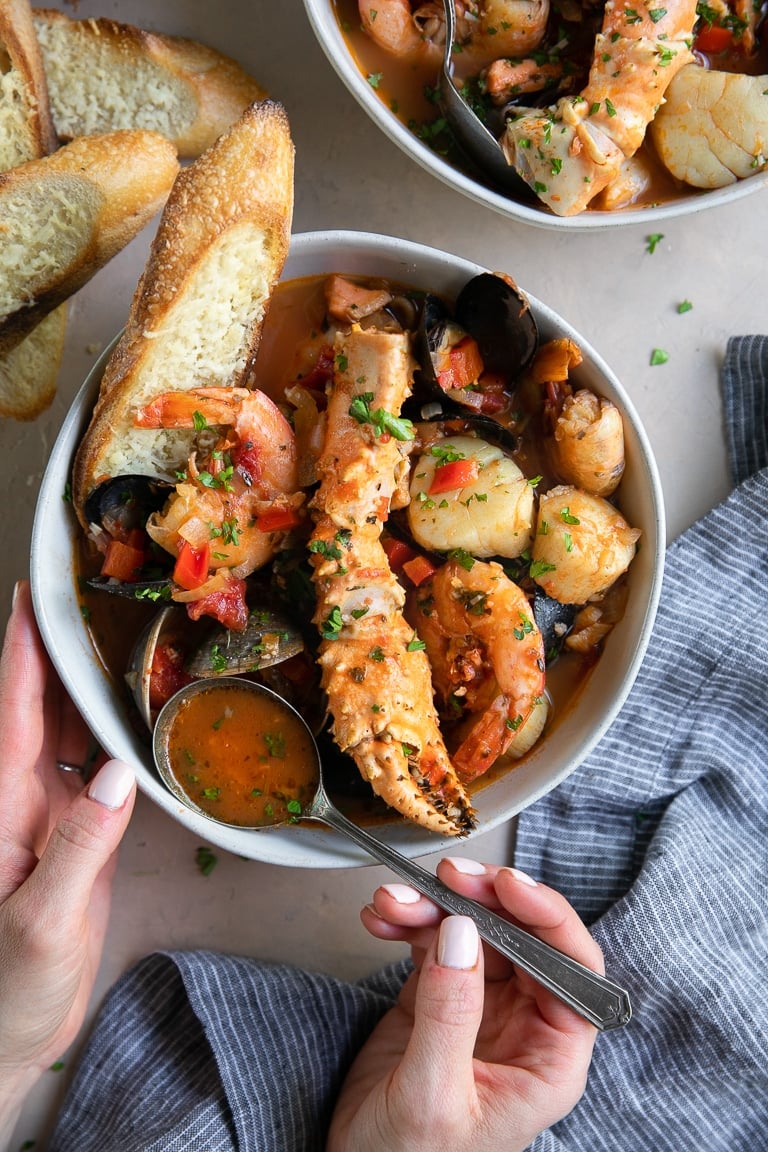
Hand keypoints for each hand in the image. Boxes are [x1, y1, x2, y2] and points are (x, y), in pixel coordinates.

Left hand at [0, 582, 135, 1141]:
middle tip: (85, 600)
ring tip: (116, 642)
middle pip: (37, 712)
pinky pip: (95, 773)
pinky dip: (113, 739)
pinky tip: (134, 718)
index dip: (19, 655)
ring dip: (86, 690)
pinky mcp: (74, 839)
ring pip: (66, 736)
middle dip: (55, 653)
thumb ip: (80, 845)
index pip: (10, 716)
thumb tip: (118, 772)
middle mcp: (18, 803)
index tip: (29, 599)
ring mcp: (45, 819)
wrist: (12, 1040)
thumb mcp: (41, 923)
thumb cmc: (7, 991)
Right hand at [328, 858, 602, 1151]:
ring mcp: (481, 1008)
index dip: (548, 919)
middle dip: (482, 901)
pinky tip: (382, 919)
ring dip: (433, 907)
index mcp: (548, 1060)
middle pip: (522, 938)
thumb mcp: (431, 1097)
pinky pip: (433, 941)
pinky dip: (407, 922)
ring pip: (474, 931)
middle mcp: (523, 1027)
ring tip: (394, 902)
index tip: (508, 887)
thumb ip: (449, 1015)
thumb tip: (462, 934)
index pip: (574, 972)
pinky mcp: (439, 998)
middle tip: (447, 878)